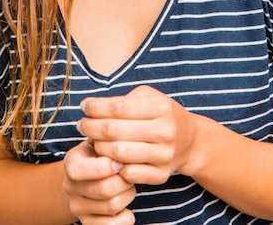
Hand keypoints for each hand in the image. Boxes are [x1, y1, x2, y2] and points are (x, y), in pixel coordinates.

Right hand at [63, 139, 136, 224]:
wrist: (92, 172)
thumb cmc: (104, 150)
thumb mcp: (102, 139)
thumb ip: (109, 136)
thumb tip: (118, 133)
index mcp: (72, 162)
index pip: (80, 169)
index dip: (106, 165)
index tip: (120, 161)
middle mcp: (70, 187)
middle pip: (104, 189)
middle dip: (125, 179)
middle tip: (130, 171)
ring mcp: (77, 207)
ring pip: (112, 206)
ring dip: (128, 194)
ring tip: (129, 184)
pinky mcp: (88, 223)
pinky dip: (125, 219)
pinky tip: (127, 208)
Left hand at [77, 85, 197, 185]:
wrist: (190, 140)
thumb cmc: (162, 114)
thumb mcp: (150, 97)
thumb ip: (125, 99)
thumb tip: (94, 107)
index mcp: (161, 107)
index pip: (119, 107)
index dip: (96, 107)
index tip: (84, 105)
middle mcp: (165, 131)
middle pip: (114, 131)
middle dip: (91, 127)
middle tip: (82, 125)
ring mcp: (164, 155)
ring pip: (117, 154)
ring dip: (98, 147)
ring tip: (92, 140)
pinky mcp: (161, 174)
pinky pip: (127, 173)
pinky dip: (113, 166)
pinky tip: (108, 158)